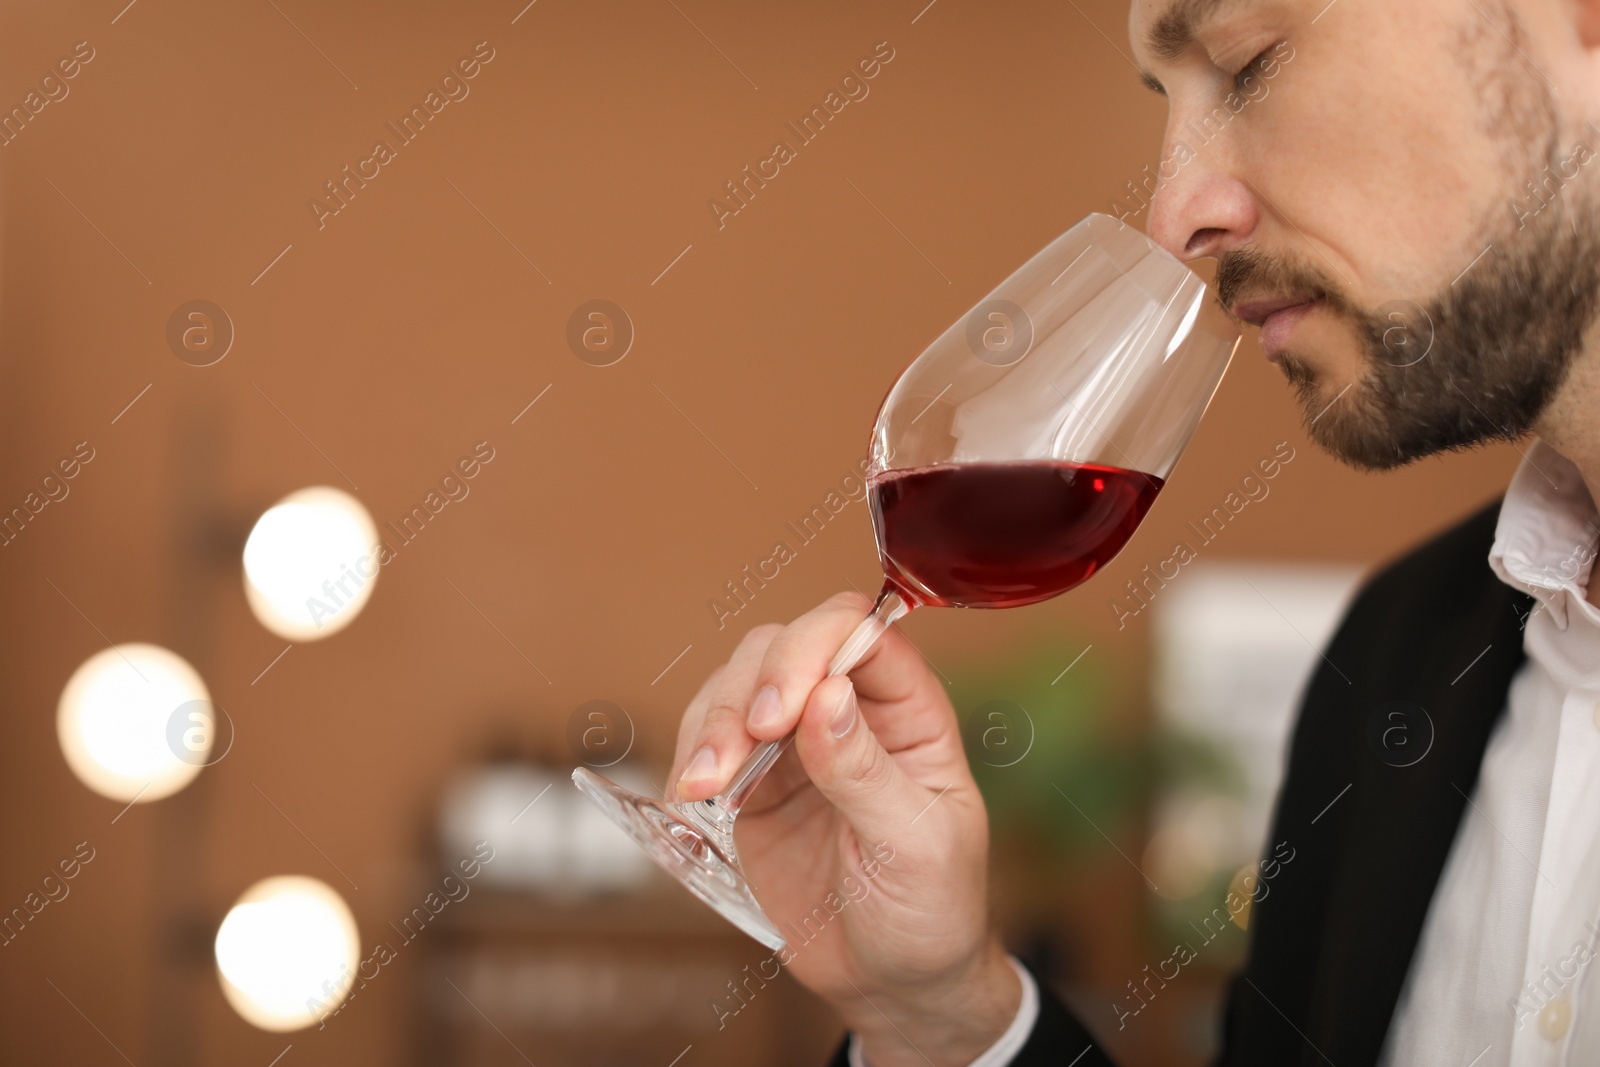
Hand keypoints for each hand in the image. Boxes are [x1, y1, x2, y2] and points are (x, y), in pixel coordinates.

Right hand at [669, 591, 1020, 1066]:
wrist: (894, 984)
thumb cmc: (931, 910)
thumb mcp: (916, 846)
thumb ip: (867, 771)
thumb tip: (826, 695)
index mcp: (909, 711)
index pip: (859, 633)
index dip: (812, 649)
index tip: (780, 711)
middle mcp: (851, 710)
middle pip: (785, 647)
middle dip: (748, 691)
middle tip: (730, 759)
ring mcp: (797, 745)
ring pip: (738, 685)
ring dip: (711, 725)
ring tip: (699, 787)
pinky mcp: (754, 784)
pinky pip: (710, 740)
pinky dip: (690, 756)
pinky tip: (688, 795)